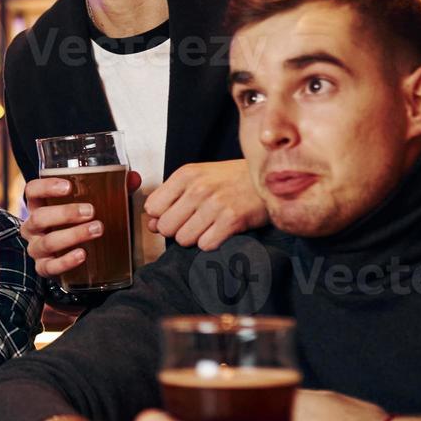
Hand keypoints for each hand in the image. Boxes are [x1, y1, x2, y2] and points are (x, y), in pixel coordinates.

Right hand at [22, 170, 143, 278]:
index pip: (32, 191)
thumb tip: (133, 178)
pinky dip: (66, 261)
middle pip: (39, 217)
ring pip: (47, 242)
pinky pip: (50, 266)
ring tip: (96, 229)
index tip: (68, 186)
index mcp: (39, 206)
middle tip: (91, 211)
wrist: (71, 259)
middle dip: (65, 213)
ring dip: (72, 235)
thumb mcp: (86, 204)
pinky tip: (83, 255)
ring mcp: (36, 249)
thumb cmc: (76, 224)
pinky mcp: (44, 268)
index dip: (46, 186)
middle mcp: (32, 227)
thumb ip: (110, 189)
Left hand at [145, 160, 267, 250]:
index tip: (174, 215)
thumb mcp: (198, 179)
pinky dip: (212, 243)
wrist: (270, 179)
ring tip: (209, 226)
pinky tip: (220, 231)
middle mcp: (198, 188)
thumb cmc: (232, 179)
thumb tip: (151, 224)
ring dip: (195, 238)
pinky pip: (205, 245)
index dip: (161, 216)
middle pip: (165, 227)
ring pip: (183, 239)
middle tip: (193, 223)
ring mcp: (215, 204)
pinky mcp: (232, 220)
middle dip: (177, 230)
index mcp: (186, 175)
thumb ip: (171, 199)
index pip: (152, 207)